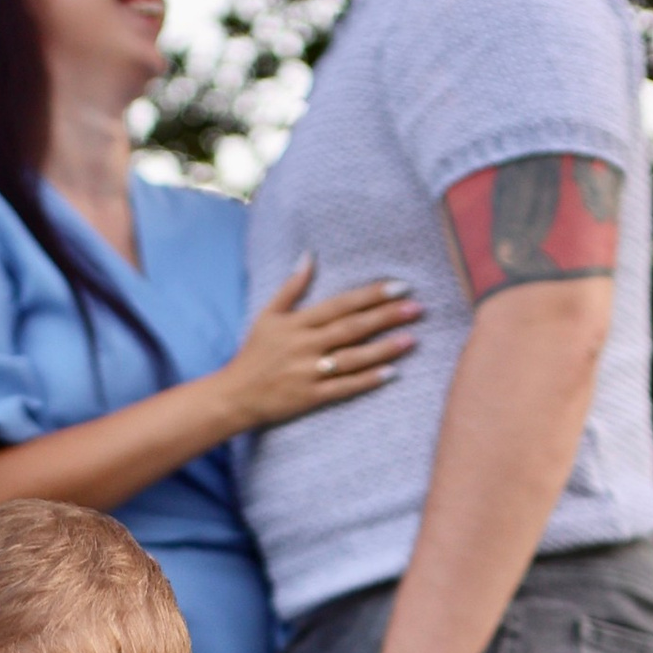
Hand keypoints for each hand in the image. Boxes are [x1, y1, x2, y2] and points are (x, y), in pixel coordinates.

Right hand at [218, 261, 416, 436]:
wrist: (235, 395)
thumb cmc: (254, 353)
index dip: (371, 295)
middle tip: (417, 308)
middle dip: (386, 317)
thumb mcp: (268, 315)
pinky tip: (391, 373)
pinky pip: (344, 387)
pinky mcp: (311, 397)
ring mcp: (309, 372)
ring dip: (384, 348)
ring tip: (411, 339)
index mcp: (298, 323)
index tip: (399, 287)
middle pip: (352, 328)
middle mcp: (306, 345)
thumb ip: (291, 287)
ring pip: (353, 358)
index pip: (341, 304)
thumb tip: (309, 256)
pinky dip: (367, 380)